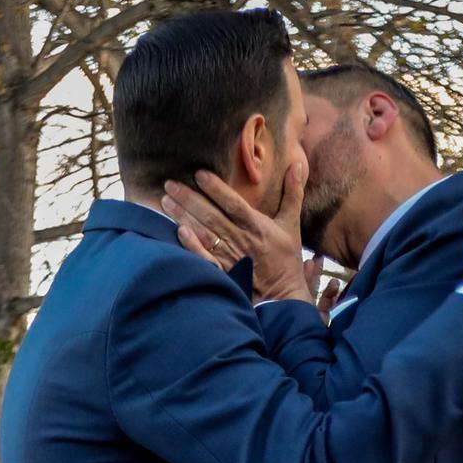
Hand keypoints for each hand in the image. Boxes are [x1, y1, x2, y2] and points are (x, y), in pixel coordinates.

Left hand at [162, 162, 314, 304]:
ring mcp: (230, 257)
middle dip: (189, 198)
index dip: (216, 188)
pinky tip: (178, 232)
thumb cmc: (286, 259)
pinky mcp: (223, 273)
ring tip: (165, 201)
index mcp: (256, 226)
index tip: (199, 174)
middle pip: (211, 216)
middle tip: (169, 183)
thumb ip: (293, 193)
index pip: (233, 203)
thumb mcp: (291, 224)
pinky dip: (192, 246)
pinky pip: (205, 258)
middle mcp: (241, 239)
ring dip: (183, 217)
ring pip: (204, 233)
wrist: (283, 296)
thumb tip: (297, 165)